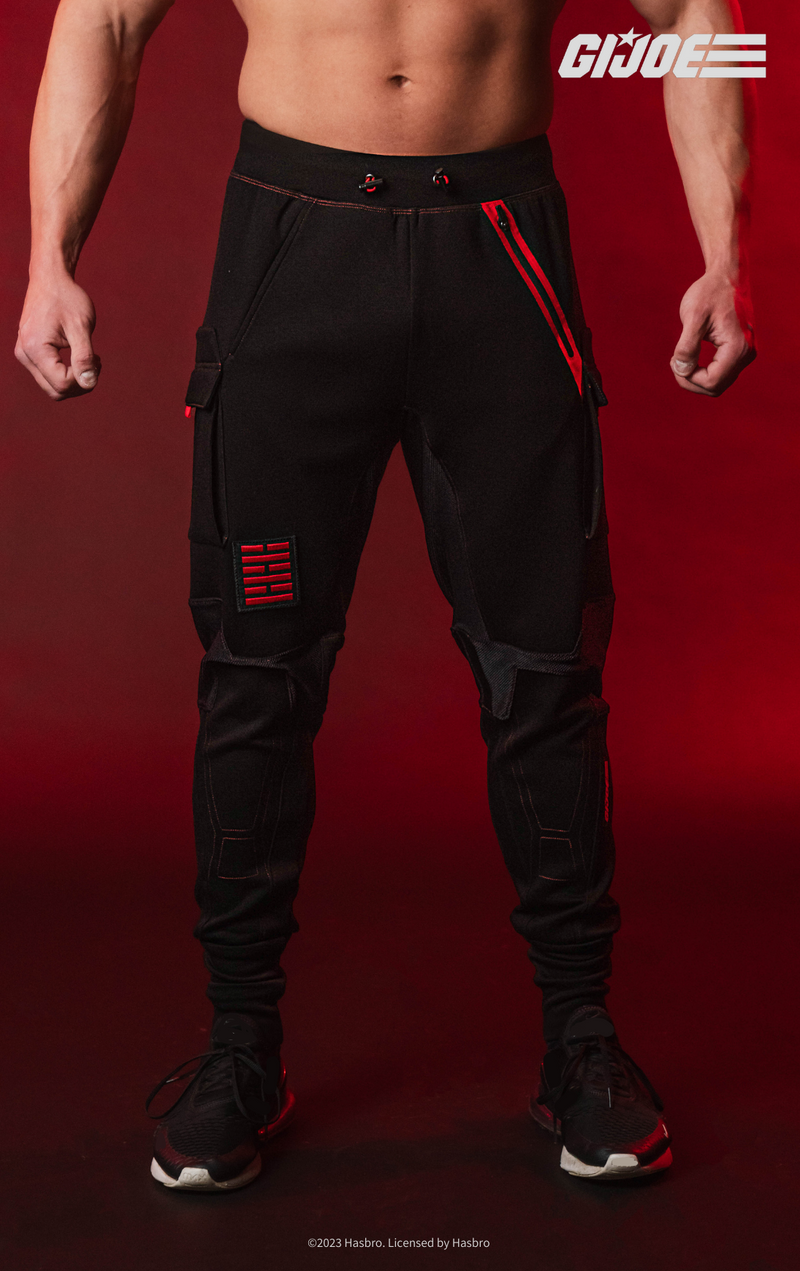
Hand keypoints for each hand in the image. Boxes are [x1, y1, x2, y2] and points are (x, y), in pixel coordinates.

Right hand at [16, 272, 100, 400]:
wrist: (50, 279)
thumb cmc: (67, 298)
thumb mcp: (81, 326)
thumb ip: (84, 357)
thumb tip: (89, 384)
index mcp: (35, 348)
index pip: (62, 384)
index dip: (85, 380)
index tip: (97, 359)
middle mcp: (24, 355)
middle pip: (55, 391)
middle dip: (80, 384)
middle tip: (95, 362)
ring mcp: (24, 355)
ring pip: (52, 387)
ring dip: (74, 380)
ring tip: (89, 358)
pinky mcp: (29, 353)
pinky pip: (49, 376)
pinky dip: (66, 373)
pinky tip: (79, 356)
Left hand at [670, 272, 755, 396]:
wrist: (726, 277)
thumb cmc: (709, 292)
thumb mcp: (692, 316)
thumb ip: (686, 346)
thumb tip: (682, 370)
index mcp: (737, 346)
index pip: (711, 381)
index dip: (688, 378)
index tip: (674, 359)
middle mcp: (746, 354)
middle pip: (715, 387)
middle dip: (691, 381)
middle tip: (675, 361)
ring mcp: (745, 354)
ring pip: (718, 384)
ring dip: (697, 378)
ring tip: (681, 359)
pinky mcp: (740, 352)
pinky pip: (721, 374)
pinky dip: (704, 372)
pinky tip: (691, 358)